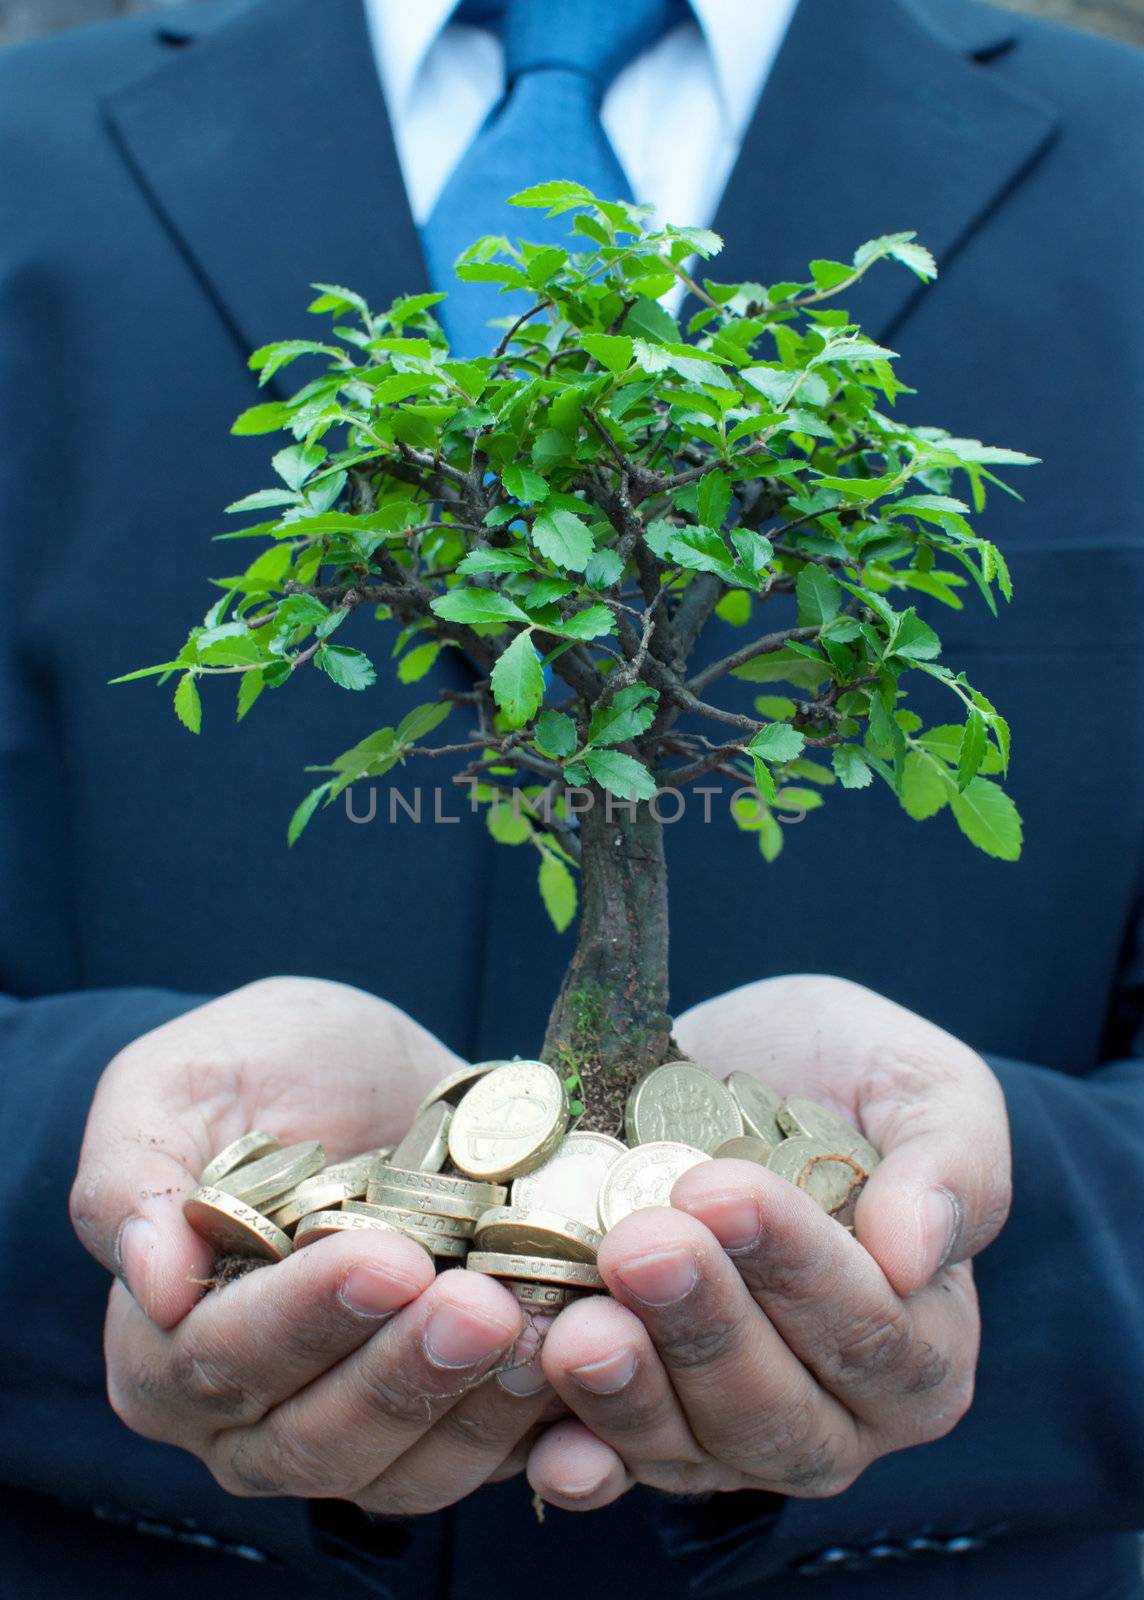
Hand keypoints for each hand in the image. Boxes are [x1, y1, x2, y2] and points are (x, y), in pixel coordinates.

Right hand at [72, 977, 557, 1512]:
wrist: (370, 1068)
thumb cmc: (258, 1063)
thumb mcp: (177, 1080)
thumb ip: (135, 1171)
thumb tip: (149, 1276)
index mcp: (165, 1340)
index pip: (215, 1362)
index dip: (299, 1321)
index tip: (385, 1260)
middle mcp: (250, 1412)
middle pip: (313, 1440)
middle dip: (401, 1377)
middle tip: (480, 1306)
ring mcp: (353, 1428)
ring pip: (404, 1472)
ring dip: (476, 1413)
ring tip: (541, 1327)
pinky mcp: (445, 1421)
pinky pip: (485, 1460)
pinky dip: (536, 1426)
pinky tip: (581, 1358)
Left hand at [527, 975, 1009, 1509]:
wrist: (723, 1068)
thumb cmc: (841, 1071)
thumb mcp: (920, 1081)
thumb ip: (949, 1162)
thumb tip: (916, 1250)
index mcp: (922, 1344)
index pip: (871, 1332)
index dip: (797, 1267)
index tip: (721, 1191)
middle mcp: (834, 1415)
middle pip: (776, 1408)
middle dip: (704, 1327)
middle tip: (639, 1246)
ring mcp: (728, 1435)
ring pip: (689, 1447)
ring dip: (631, 1392)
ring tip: (580, 1327)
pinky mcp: (640, 1429)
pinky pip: (612, 1470)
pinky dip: (581, 1465)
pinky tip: (548, 1450)